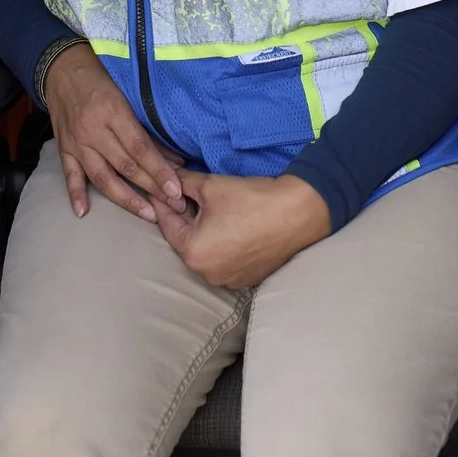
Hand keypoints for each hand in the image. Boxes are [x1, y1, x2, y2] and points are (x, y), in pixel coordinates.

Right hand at [45, 46, 185, 222]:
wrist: (62, 69)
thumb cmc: (102, 78)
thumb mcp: (128, 96)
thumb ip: (147, 129)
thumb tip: (174, 159)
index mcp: (113, 112)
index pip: (140, 149)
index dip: (159, 171)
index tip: (176, 190)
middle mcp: (93, 130)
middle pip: (126, 166)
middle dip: (152, 189)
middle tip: (173, 207)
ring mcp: (76, 141)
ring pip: (102, 177)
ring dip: (126, 199)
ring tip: (147, 215)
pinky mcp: (64, 148)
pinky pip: (70, 175)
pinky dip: (75, 194)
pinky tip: (83, 212)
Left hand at [155, 171, 330, 289]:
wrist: (298, 213)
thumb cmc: (252, 199)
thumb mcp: (211, 186)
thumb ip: (184, 183)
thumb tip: (168, 176)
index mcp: (193, 253)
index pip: (167, 224)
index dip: (162, 202)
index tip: (158, 189)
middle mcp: (207, 274)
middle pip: (186, 239)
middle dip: (184, 217)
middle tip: (184, 195)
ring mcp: (228, 280)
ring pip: (206, 250)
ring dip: (204, 231)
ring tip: (210, 209)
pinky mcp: (247, 279)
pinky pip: (225, 259)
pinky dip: (223, 243)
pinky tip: (230, 224)